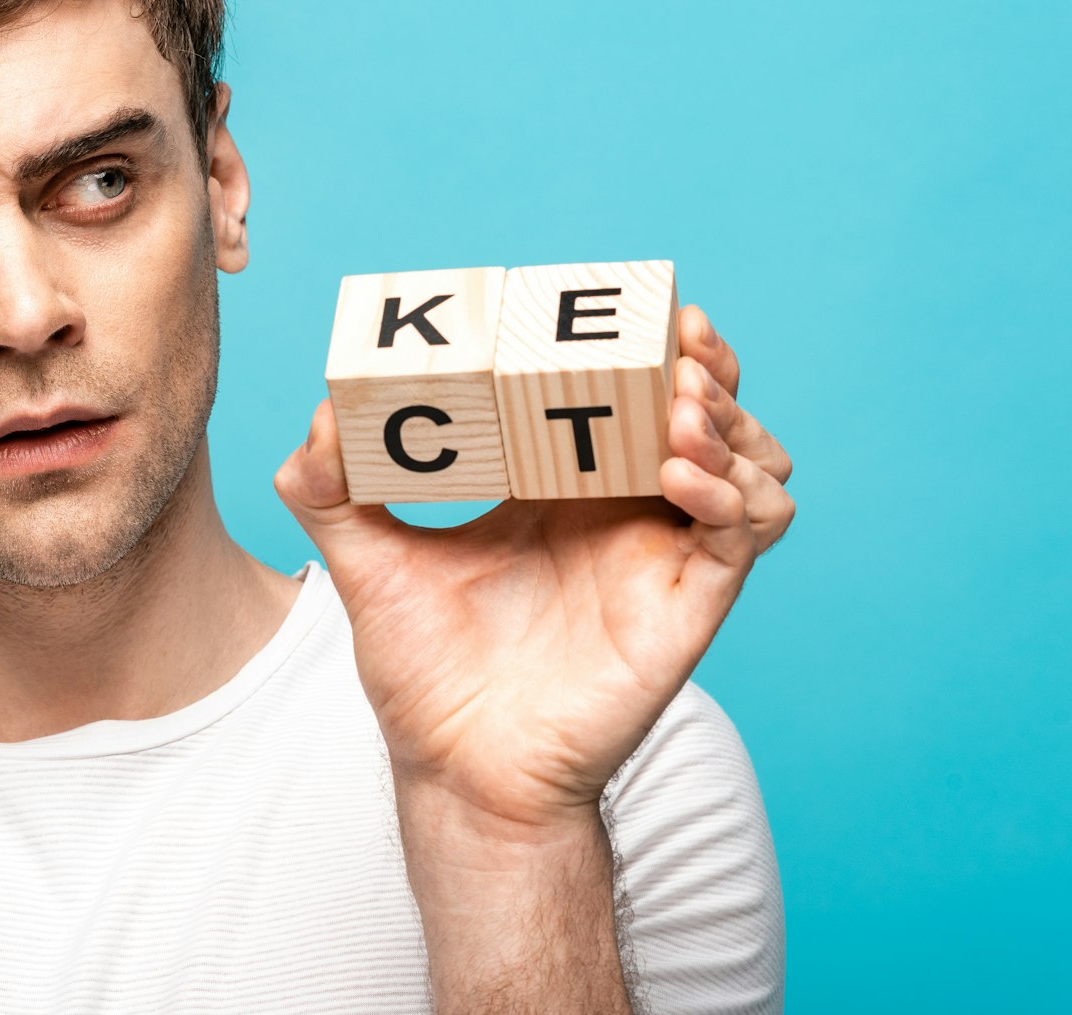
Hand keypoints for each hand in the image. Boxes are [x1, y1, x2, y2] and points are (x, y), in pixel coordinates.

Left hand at [276, 305, 793, 827]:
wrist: (457, 769)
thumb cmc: (422, 672)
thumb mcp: (363, 561)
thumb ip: (326, 488)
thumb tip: (319, 415)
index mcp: (557, 482)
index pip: (619, 388)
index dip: (636, 340)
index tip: (622, 302)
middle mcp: (620, 509)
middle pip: (702, 407)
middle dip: (700, 361)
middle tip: (675, 336)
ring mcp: (662, 553)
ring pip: (748, 458)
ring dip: (728, 417)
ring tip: (678, 406)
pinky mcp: (689, 602)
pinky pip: (752, 530)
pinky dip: (735, 490)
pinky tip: (680, 476)